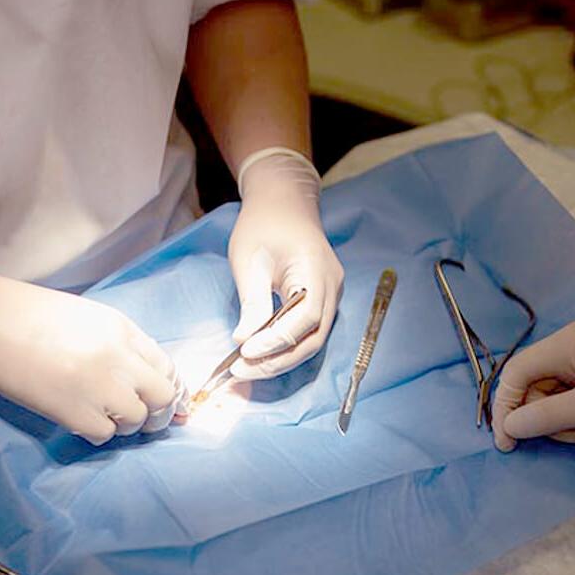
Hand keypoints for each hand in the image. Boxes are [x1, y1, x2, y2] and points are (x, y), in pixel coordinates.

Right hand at [0, 251, 184, 444]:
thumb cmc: (31, 316)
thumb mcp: (88, 319)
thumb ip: (119, 345)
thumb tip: (142, 378)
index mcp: (123, 329)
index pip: (167, 367)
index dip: (169, 390)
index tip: (161, 403)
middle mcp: (118, 356)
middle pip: (163, 398)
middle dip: (158, 414)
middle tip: (140, 418)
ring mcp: (97, 384)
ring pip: (136, 421)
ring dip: (123, 424)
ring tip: (100, 414)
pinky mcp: (72, 410)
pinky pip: (105, 435)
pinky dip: (97, 433)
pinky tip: (79, 420)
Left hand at [227, 149, 343, 379]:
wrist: (283, 202)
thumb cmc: (263, 225)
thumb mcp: (249, 260)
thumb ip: (252, 302)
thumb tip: (244, 341)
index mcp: (316, 271)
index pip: (304, 319)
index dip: (276, 342)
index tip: (244, 353)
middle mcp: (332, 287)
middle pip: (313, 338)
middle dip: (277, 360)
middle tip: (241, 372)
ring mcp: (331, 294)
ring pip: (312, 339)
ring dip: (281, 358)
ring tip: (247, 368)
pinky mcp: (322, 298)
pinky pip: (309, 330)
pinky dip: (286, 346)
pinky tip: (261, 354)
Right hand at [490, 319, 574, 453]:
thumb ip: (546, 416)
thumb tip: (509, 426)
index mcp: (568, 342)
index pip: (516, 371)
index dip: (505, 407)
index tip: (506, 443)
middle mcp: (572, 346)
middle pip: (530, 383)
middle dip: (536, 414)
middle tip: (562, 438)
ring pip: (547, 394)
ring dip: (554, 420)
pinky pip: (567, 398)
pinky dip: (570, 418)